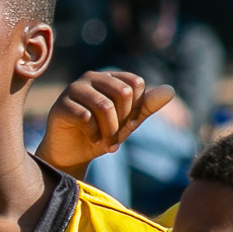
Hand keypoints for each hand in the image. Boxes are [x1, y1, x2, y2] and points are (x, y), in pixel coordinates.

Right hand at [38, 70, 174, 177]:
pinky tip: (90, 139)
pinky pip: (85, 118)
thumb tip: (170, 90)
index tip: (128, 125)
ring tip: (107, 144)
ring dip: (110, 132)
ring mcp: (74, 89)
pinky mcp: (61, 105)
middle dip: (124, 121)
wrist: (72, 154)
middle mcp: (91, 77)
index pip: (135, 84)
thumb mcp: (128, 122)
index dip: (136, 109)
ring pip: (104, 106)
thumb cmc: (101, 134)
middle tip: (116, 136)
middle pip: (122, 93)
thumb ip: (147, 106)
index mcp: (110, 77)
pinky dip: (93, 134)